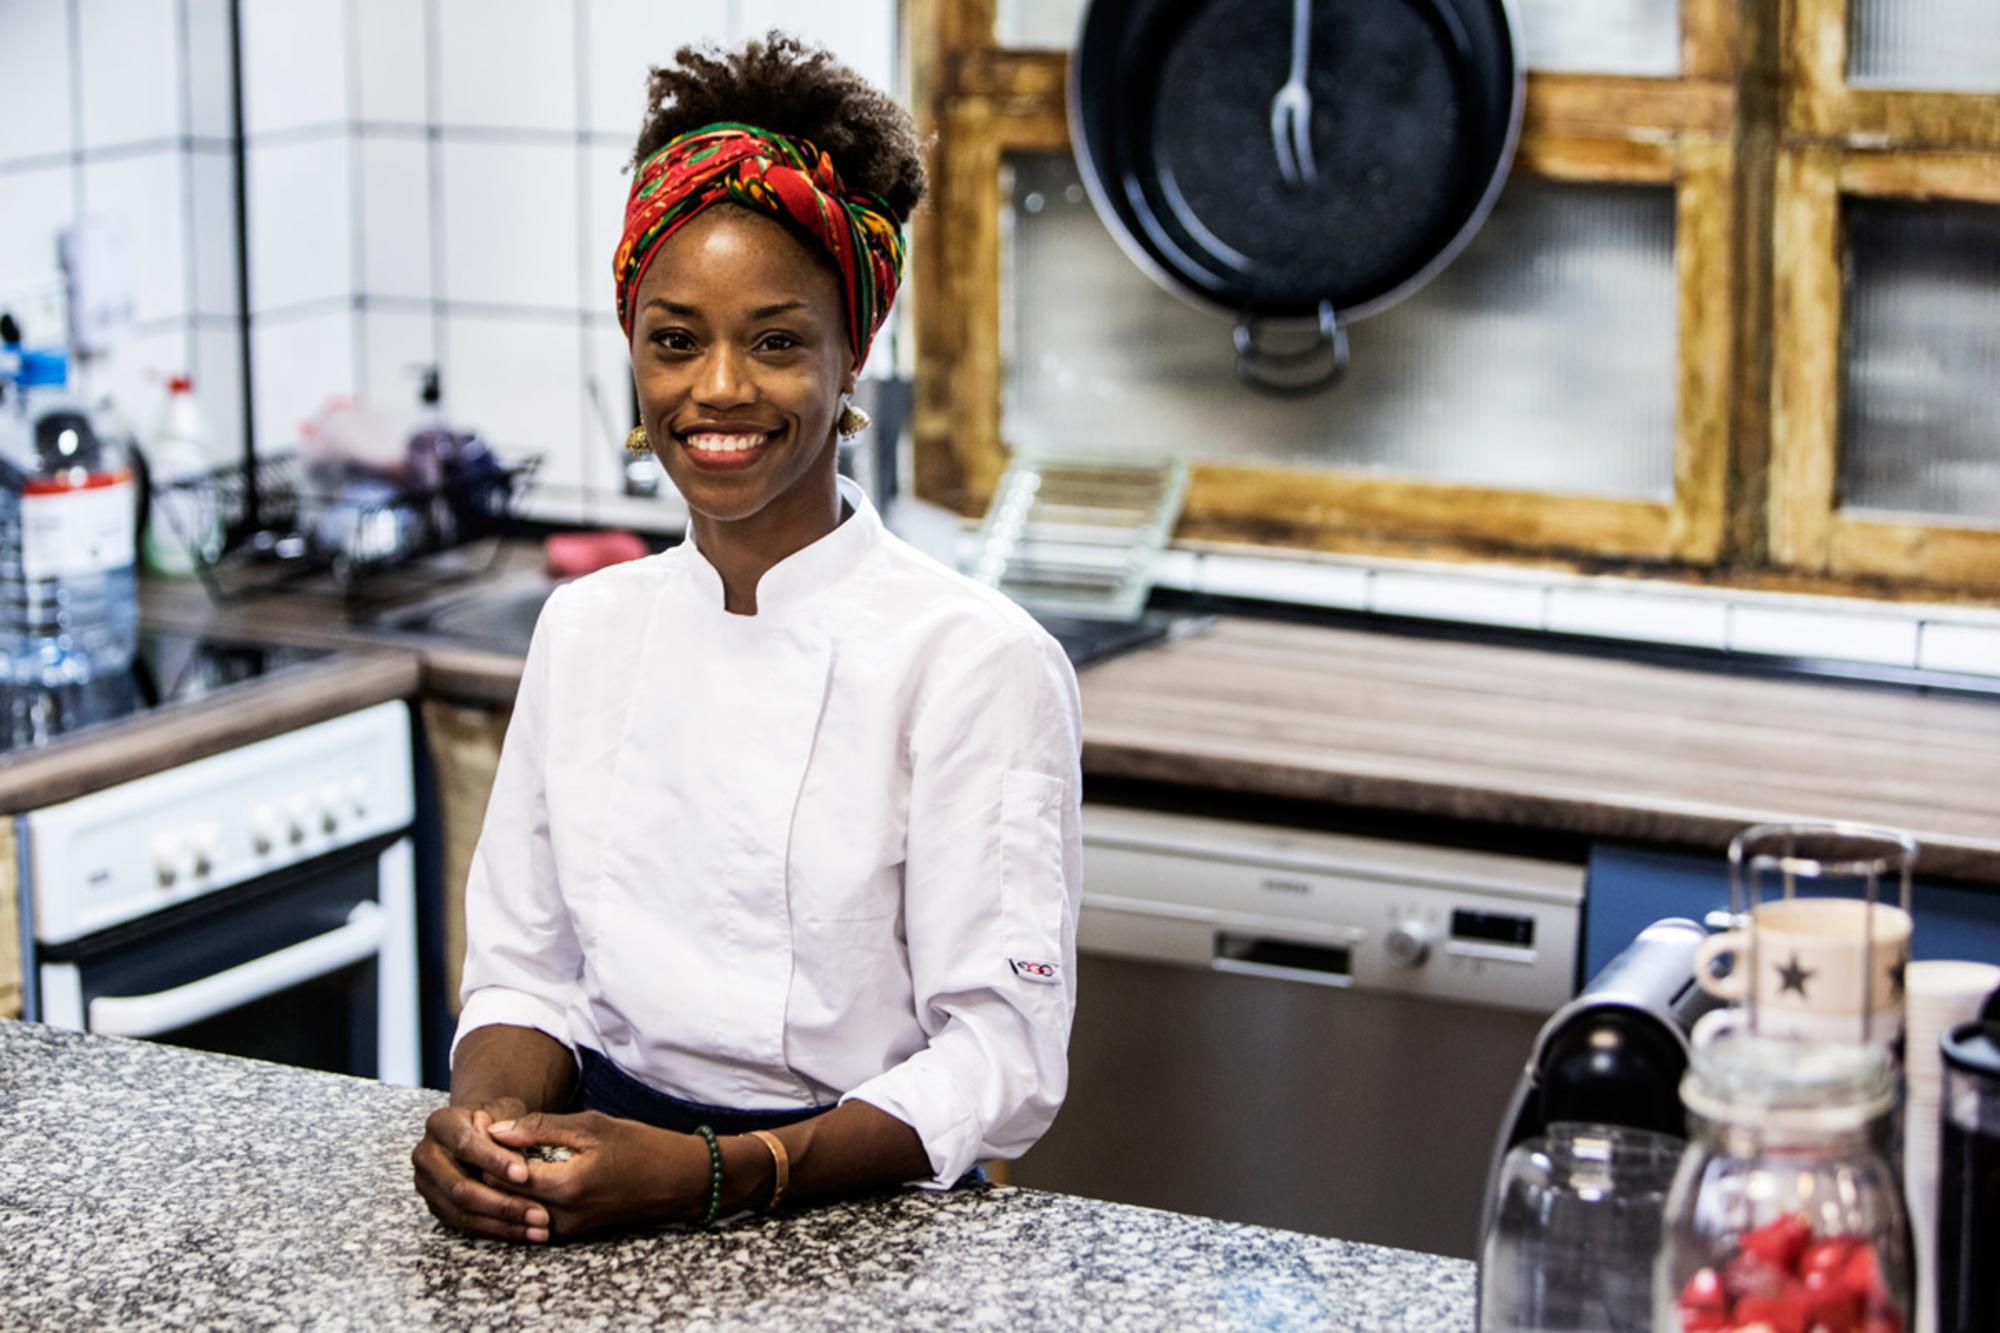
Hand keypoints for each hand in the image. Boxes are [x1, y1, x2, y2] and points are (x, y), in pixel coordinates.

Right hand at [411, 1098, 553, 1242]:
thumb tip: (516, 1148)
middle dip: (503, 1204)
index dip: (494, 1161)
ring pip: (462, 1212)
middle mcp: (427, 1155)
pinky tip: (525, 1232)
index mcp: (441, 1124)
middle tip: (539, 1214)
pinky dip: (496, 1230)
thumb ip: (513, 1125)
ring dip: (503, 1224)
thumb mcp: (507, 1110)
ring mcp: (428, 1185)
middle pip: (460, 1188)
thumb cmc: (498, 1121)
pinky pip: (464, 1225)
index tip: (524, 1175)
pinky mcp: (436, 1206)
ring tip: (538, 1229)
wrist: (477, 1131)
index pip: (465, 1145)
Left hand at [488, 1110, 707, 1238]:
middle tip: (487, 1139)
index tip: (483, 1127)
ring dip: (507, 1182)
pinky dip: (525, 1193)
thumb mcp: (592, 1126)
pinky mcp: (573, 1231)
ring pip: (517, 1207)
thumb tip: (498, 1131)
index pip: (501, 1175)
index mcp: (564, 1186)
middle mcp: (561, 1216)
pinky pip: (535, 1213)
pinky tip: (529, 1169)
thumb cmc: (641, 1146)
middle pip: (503, 1196)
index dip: (486, 1151)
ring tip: (505, 1152)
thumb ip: (542, 1129)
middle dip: (491, 1167)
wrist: (678, 1180)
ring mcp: (567, 1228)